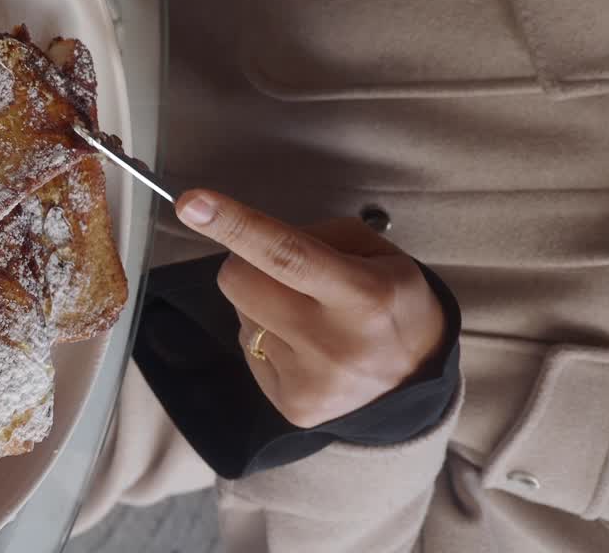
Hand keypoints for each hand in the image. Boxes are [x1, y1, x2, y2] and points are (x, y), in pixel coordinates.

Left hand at [176, 190, 445, 427]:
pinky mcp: (292, 406)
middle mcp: (334, 343)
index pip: (287, 254)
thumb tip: (248, 236)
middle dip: (248, 265)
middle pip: (239, 282)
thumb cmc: (389, 298)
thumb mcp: (374, 250)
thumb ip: (315, 235)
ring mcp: (311, 381)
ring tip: (306, 316)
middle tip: (284, 273)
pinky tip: (304, 347)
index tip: (192, 203)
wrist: (416, 377)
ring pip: (240, 314)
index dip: (235, 225)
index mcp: (362, 294)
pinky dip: (269, 339)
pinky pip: (249, 350)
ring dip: (261, 305)